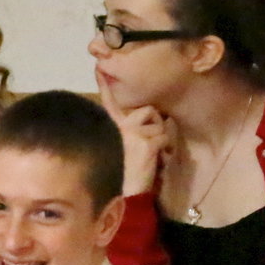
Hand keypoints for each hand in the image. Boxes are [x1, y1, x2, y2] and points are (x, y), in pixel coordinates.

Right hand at [97, 71, 169, 194]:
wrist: (124, 197)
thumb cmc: (121, 178)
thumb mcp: (118, 151)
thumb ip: (125, 135)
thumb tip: (142, 124)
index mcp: (109, 128)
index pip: (108, 103)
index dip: (104, 84)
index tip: (99, 67)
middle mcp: (119, 126)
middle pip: (147, 111)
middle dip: (155, 123)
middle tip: (153, 141)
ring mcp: (133, 132)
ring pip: (159, 125)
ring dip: (161, 139)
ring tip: (153, 156)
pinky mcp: (146, 142)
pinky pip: (165, 138)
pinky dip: (165, 150)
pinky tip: (157, 162)